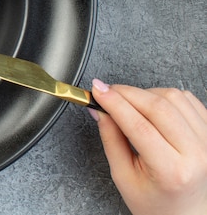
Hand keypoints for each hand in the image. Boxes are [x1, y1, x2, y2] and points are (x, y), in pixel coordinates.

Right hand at [90, 81, 206, 214]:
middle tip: (106, 92)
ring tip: (129, 103)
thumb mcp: (124, 177)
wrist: (189, 213)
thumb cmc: (158, 203)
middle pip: (158, 106)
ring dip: (145, 93)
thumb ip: (111, 140)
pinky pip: (188, 99)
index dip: (114, 102)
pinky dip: (165, 96)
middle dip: (126, 92)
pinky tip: (152, 106)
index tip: (97, 90)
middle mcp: (196, 154)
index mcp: (172, 171)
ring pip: (174, 97)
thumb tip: (100, 110)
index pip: (138, 125)